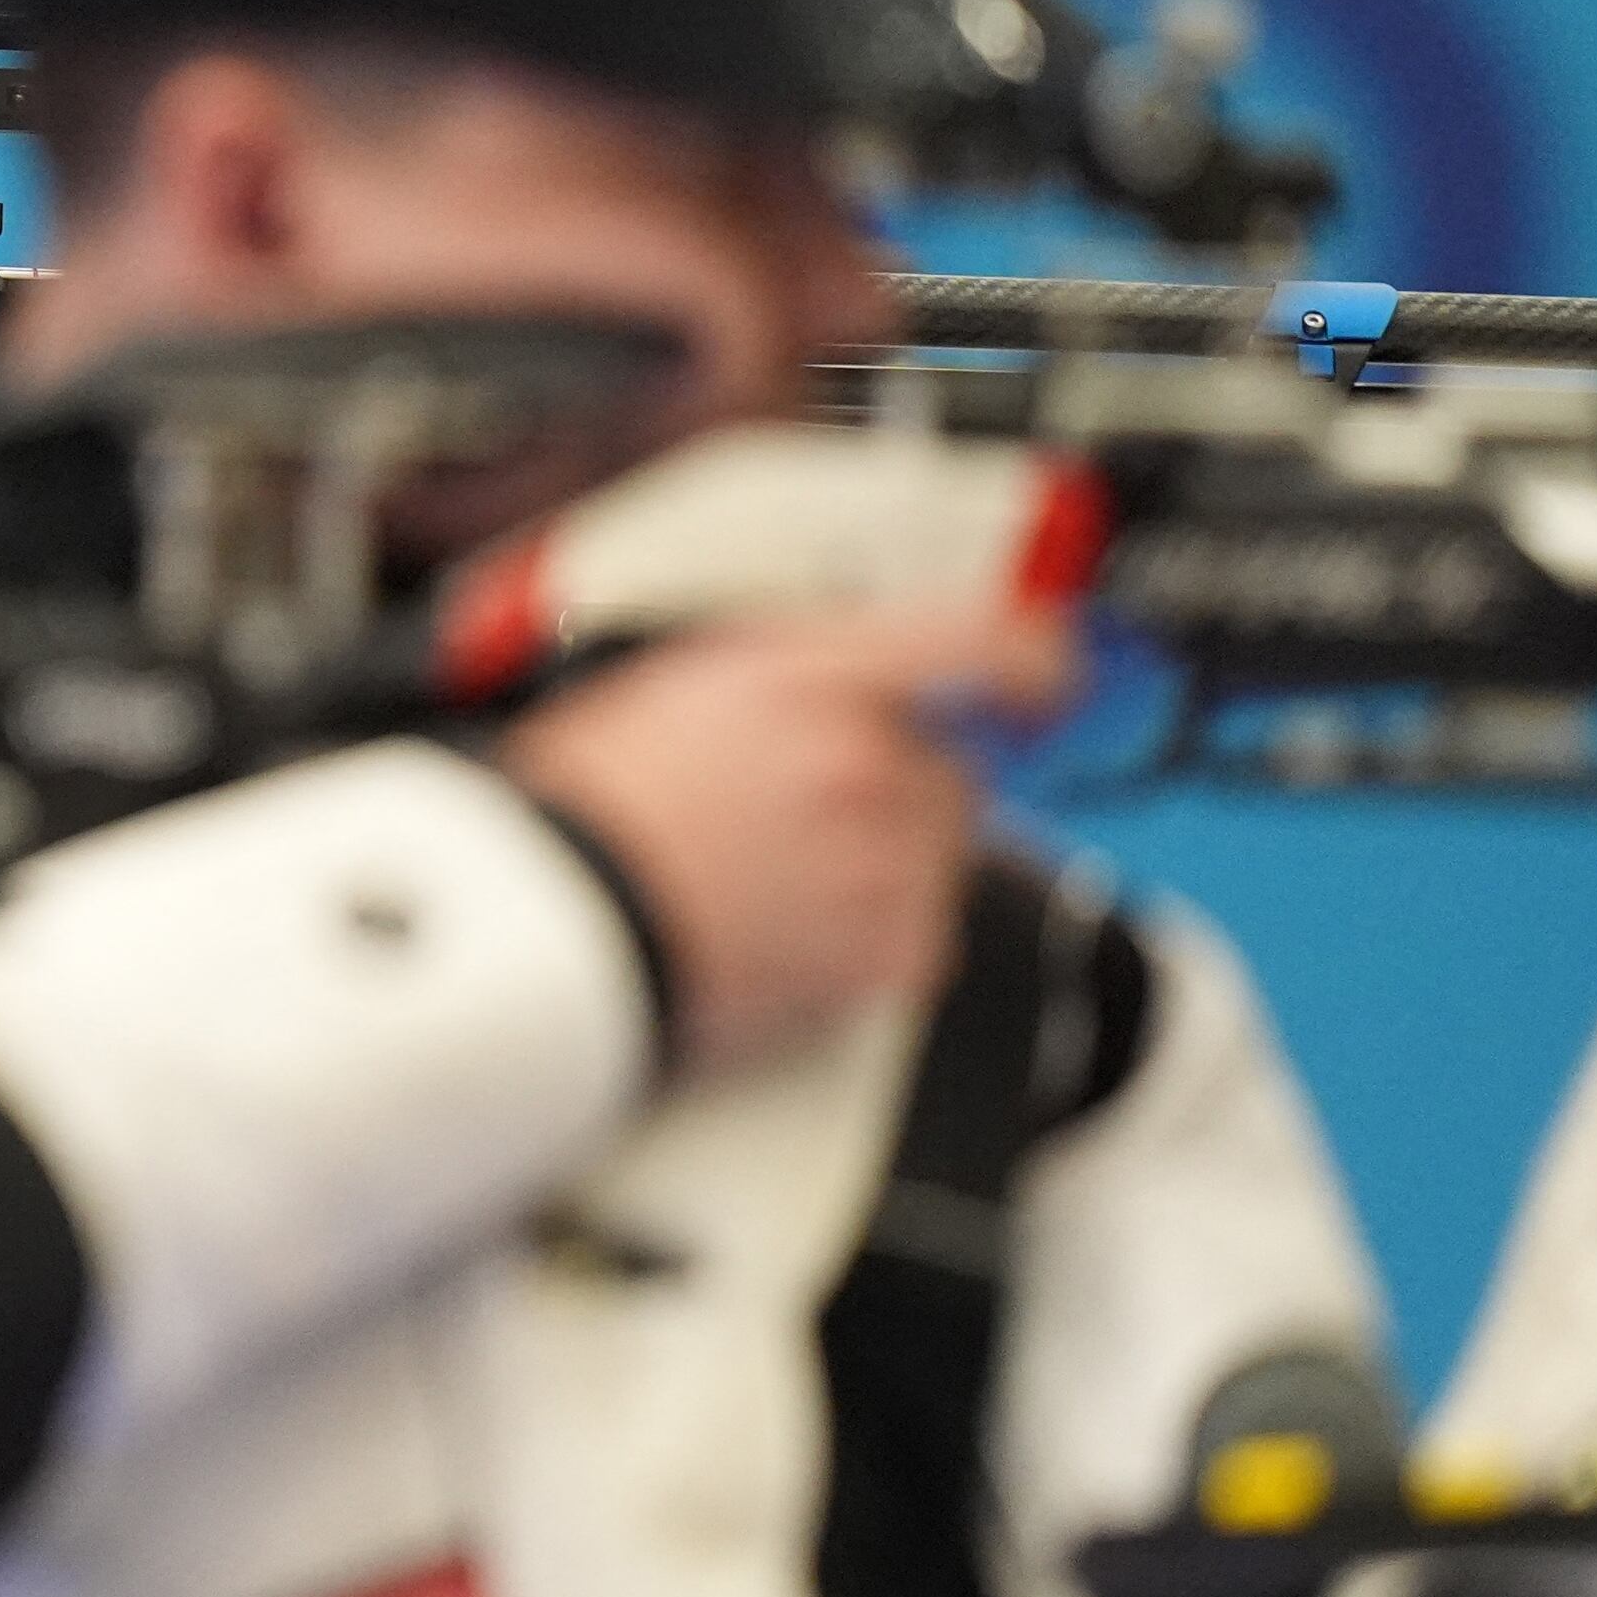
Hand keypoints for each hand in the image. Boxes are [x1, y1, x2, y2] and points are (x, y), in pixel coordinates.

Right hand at [498, 601, 1078, 1075]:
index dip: (1031, 659)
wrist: (552, 920)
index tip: (1044, 680)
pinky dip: (871, 940)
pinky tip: (787, 932)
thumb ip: (794, 669)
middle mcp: (864, 759)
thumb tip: (863, 677)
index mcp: (815, 674)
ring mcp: (881, 860)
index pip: (983, 642)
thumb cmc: (587, 807)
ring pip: (938, 856)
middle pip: (951, 768)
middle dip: (896, 793)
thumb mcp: (677, 679)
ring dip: (882, 867)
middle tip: (802, 822)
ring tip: (773, 884)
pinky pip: (923, 937)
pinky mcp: (883, 953)